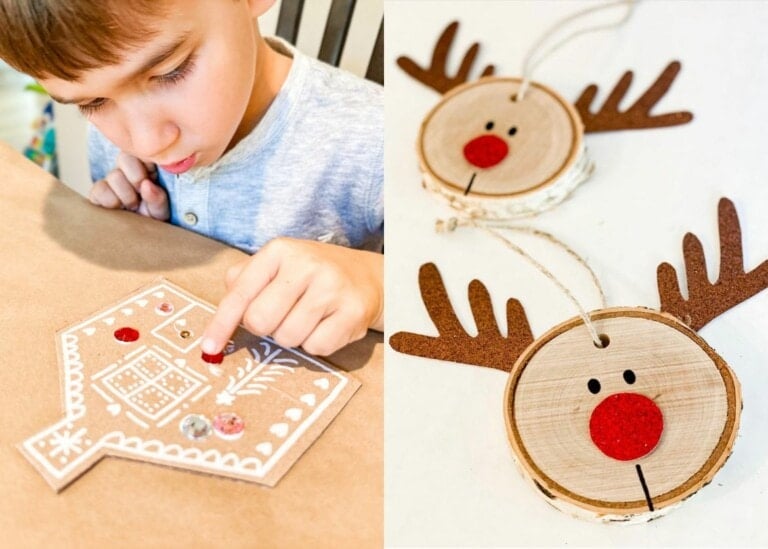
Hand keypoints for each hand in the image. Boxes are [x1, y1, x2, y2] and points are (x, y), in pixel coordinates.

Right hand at [89, 152, 168, 219]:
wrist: (140, 239)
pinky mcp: (97, 193)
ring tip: (132, 206)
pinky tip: (118, 209)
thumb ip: (158, 198)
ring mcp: (111, 181)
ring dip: (125, 194)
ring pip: (113, 175)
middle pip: (124, 158)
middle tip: (143, 195)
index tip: (151, 179)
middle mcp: (127, 171)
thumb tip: (146, 184)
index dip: (145, 164)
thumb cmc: (154, 221)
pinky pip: (99, 189)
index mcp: (147, 168)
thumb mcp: (162, 211)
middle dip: (136, 178)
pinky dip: (109, 200)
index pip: (141, 151)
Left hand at [201, 237, 383, 356]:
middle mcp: (307, 264)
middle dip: (265, 327)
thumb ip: (245, 280)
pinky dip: (317, 344)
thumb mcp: (278, 266)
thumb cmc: (313, 276)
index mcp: (281, 251)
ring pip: (288, 338)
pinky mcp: (353, 312)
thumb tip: (223, 307)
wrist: (368, 277)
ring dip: (293, 337)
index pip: (240, 293)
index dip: (221, 324)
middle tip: (281, 316)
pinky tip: (327, 324)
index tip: (209, 348)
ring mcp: (332, 287)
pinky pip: (316, 348)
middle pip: (260, 320)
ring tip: (309, 317)